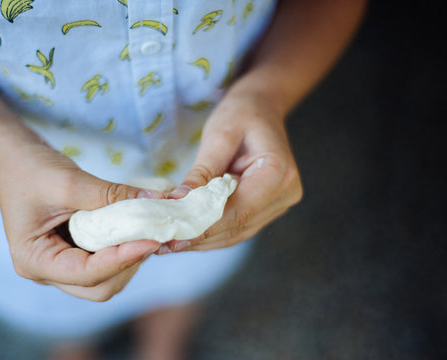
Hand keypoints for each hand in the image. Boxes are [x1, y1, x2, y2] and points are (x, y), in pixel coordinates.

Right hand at [0, 142, 161, 300]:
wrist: (12, 156)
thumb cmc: (29, 168)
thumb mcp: (70, 181)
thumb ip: (111, 195)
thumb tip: (155, 200)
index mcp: (34, 260)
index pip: (87, 274)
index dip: (123, 259)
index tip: (151, 240)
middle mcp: (46, 270)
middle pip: (99, 286)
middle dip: (128, 264)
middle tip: (151, 235)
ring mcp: (59, 264)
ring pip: (105, 278)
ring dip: (128, 258)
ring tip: (147, 230)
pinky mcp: (72, 252)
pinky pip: (103, 261)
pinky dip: (122, 249)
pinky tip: (135, 228)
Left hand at [163, 90, 302, 251]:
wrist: (261, 107)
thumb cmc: (241, 114)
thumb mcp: (218, 136)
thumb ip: (201, 172)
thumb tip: (177, 202)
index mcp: (278, 173)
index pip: (237, 211)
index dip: (203, 226)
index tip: (172, 234)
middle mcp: (284, 195)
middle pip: (236, 227)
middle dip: (198, 237)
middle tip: (162, 244)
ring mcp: (278, 205)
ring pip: (236, 233)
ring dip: (202, 240)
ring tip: (168, 243)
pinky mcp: (267, 209)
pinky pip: (237, 227)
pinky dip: (211, 233)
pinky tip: (186, 235)